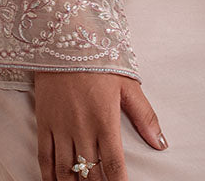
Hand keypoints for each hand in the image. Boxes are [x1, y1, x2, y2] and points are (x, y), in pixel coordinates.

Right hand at [34, 70, 167, 179]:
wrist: (65, 36)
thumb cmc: (100, 59)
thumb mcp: (128, 84)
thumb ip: (144, 116)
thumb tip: (161, 143)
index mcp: (105, 119)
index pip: (113, 165)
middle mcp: (82, 128)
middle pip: (89, 173)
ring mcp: (60, 127)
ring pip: (66, 171)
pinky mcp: (44, 123)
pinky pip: (44, 158)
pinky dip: (49, 177)